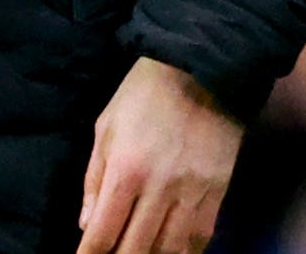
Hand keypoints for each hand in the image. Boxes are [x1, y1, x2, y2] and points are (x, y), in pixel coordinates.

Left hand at [76, 57, 242, 253]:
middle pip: (136, 248)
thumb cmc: (143, 95)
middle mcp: (159, 189)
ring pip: (170, 249)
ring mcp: (192, 193)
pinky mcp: (218, 192)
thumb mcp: (106, 128)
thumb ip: (95, 178)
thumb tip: (87, 224)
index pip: (103, 232)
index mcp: (126, 170)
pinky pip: (201, 237)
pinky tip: (171, 253)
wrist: (201, 70)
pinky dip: (184, 252)